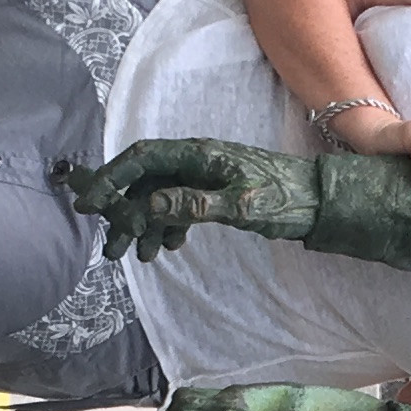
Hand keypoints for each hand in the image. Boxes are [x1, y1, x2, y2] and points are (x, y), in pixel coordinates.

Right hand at [60, 139, 322, 258]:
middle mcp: (197, 159)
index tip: (90, 204)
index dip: (112, 177)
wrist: (320, 201)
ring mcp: (205, 175)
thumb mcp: (240, 205)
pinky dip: (169, 226)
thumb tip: (151, 204)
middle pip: (145, 180)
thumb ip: (195, 204)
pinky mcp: (215, 191)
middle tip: (111, 248)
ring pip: (160, 196)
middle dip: (124, 213)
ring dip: (146, 225)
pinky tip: (170, 247)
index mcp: (199, 153)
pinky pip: (179, 205)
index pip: (143, 158)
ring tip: (139, 256)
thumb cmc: (287, 198)